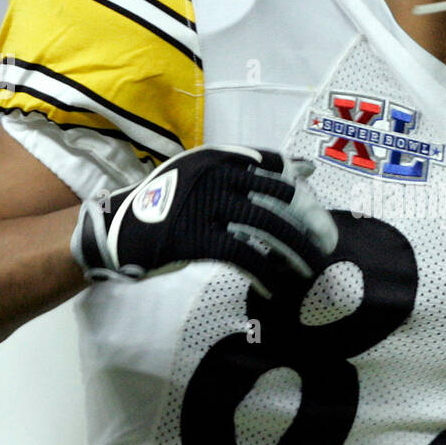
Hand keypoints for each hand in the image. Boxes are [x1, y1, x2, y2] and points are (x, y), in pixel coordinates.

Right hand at [71, 144, 336, 298]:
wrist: (120, 229)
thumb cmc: (169, 204)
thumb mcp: (205, 175)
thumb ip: (249, 171)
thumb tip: (304, 168)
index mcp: (220, 157)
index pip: (276, 167)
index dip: (303, 195)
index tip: (317, 218)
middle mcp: (216, 175)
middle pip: (281, 199)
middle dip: (309, 226)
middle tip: (325, 247)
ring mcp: (206, 206)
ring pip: (268, 229)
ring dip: (296, 253)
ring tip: (310, 271)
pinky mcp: (198, 238)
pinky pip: (245, 256)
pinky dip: (266, 273)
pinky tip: (276, 287)